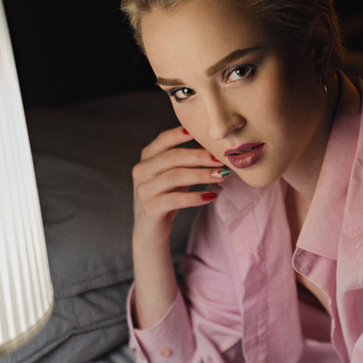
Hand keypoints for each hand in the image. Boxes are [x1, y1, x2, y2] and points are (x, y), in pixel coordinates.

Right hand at [132, 125, 226, 242]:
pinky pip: (176, 199)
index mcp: (147, 158)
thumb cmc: (167, 198)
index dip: (181, 134)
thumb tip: (213, 146)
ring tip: (221, 176)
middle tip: (221, 159)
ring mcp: (144, 190)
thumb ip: (187, 160)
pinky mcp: (150, 208)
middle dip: (199, 156)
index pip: (163, 140)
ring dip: (201, 175)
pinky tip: (211, 196)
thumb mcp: (175, 175)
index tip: (201, 130)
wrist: (150, 231)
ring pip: (175, 177)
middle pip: (172, 157)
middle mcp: (141, 171)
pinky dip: (195, 197)